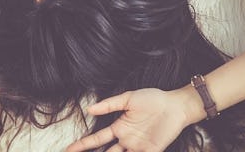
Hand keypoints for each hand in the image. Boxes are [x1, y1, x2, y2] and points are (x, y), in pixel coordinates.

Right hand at [66, 88, 188, 151]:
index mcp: (119, 128)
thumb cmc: (153, 99)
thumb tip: (89, 108)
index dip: (83, 145)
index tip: (68, 149)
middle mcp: (126, 140)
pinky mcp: (152, 151)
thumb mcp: (128, 98)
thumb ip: (109, 104)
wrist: (176, 105)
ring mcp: (138, 147)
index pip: (97, 139)